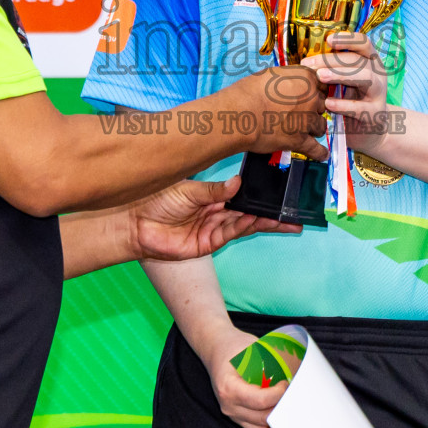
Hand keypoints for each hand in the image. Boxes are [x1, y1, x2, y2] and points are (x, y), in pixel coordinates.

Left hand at [131, 177, 299, 260]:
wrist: (134, 223)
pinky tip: (255, 220)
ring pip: (244, 225)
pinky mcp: (206, 244)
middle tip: (293, 212)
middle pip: (248, 212)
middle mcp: (215, 212)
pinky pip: (230, 234)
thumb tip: (238, 182)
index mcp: (211, 196)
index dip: (259, 195)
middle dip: (270, 213)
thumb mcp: (188, 190)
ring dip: (263, 222)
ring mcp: (212, 229)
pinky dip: (243, 227)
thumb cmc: (156, 201)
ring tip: (283, 219)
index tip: (278, 192)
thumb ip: (214, 189)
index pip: (241, 195)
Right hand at [201, 325, 292, 427]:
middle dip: (285, 413)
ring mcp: (234, 415)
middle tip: (300, 404)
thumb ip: (271, 363)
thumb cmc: (235, 347)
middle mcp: (230, 406)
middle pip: (264, 419)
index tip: (287, 384)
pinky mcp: (240, 419)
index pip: (260, 400)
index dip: (278, 395)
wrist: (216, 349)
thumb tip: (295, 375)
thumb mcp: (252, 349)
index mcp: (230, 389)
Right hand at [232, 66, 327, 159]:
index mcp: (306, 78)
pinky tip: (321, 154)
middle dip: (312, 110)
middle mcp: (311, 98)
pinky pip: (316, 149)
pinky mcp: (300, 140)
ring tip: (302, 130)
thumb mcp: (273, 74)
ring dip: (313, 128)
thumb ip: (290, 80)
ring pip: (320, 126)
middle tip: (299, 113)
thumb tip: (292, 85)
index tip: (308, 97)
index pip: (322, 86)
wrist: (239, 112)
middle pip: (322, 105)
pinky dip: (319, 153)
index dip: (314, 93)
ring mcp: (307, 120)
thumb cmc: (249, 92)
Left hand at [303, 32, 398, 156]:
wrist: (370, 132)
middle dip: (332, 60)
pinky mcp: (376, 114)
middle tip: (310, 64)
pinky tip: (328, 104)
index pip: (364, 43)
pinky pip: (360, 107)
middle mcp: (378, 75)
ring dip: (340, 75)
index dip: (348, 39)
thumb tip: (306, 61)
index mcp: (371, 63)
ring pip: (365, 78)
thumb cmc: (352, 101)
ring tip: (320, 76)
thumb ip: (333, 70)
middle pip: (358, 60)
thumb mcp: (345, 82)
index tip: (328, 40)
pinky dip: (343, 105)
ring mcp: (379, 94)